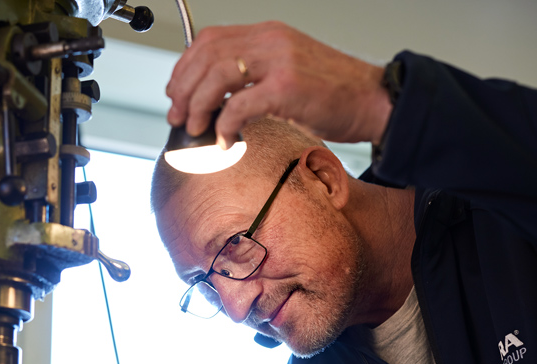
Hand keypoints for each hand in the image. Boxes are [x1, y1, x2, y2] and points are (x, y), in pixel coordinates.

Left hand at [165, 22, 392, 147]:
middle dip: (184, 89)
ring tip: (195, 127)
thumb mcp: (286, 72)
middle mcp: (271, 41)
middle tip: (177, 115)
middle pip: (206, 56)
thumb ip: (253, 77)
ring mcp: (279, 62)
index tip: (176, 91)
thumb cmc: (333, 93)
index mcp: (267, 34)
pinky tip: (225, 140)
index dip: (185, 66)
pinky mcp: (287, 88)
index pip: (209, 40)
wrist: (374, 100)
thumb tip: (217, 99)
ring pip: (217, 76)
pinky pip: (239, 105)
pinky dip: (224, 125)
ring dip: (198, 106)